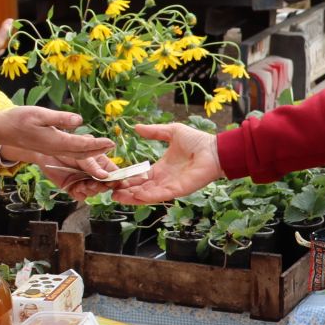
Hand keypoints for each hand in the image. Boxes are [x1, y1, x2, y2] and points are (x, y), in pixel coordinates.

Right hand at [0, 106, 113, 162]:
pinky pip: (69, 154)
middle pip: (82, 154)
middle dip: (99, 153)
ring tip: (104, 151)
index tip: (111, 142)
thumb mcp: (39, 114)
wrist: (2, 130)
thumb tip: (79, 120)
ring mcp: (52, 150)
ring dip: (91, 155)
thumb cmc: (19, 119)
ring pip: (76, 156)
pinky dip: (80, 153)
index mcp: (55, 141)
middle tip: (113, 149)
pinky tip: (85, 148)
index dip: (98, 144)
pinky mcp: (49, 148)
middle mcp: (56, 148)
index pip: (81, 144)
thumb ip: (60, 118)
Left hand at [34, 149, 121, 197]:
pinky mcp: (74, 188)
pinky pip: (81, 196)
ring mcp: (84, 181)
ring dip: (89, 190)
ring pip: (93, 192)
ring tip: (81, 184)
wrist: (45, 154)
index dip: (116, 180)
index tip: (115, 183)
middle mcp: (94, 173)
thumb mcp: (81, 155)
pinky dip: (79, 193)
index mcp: (100, 162)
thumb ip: (92, 166)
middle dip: (99, 186)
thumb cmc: (65, 148)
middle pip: (104, 186)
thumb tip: (105, 176)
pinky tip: (75, 187)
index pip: (113, 173)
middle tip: (92, 183)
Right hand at [108, 123, 222, 204]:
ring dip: (132, 197)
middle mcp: (163, 180)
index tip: (114, 179)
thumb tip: (136, 127)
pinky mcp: (179, 190)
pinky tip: (136, 195)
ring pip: (147, 195)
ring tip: (116, 197)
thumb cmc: (197, 141)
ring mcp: (170, 186)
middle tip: (109, 192)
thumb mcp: (171, 132)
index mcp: (160, 168)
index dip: (127, 179)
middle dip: (125, 191)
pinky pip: (161, 195)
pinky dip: (148, 197)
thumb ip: (154, 132)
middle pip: (140, 189)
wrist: (214, 149)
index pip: (140, 177)